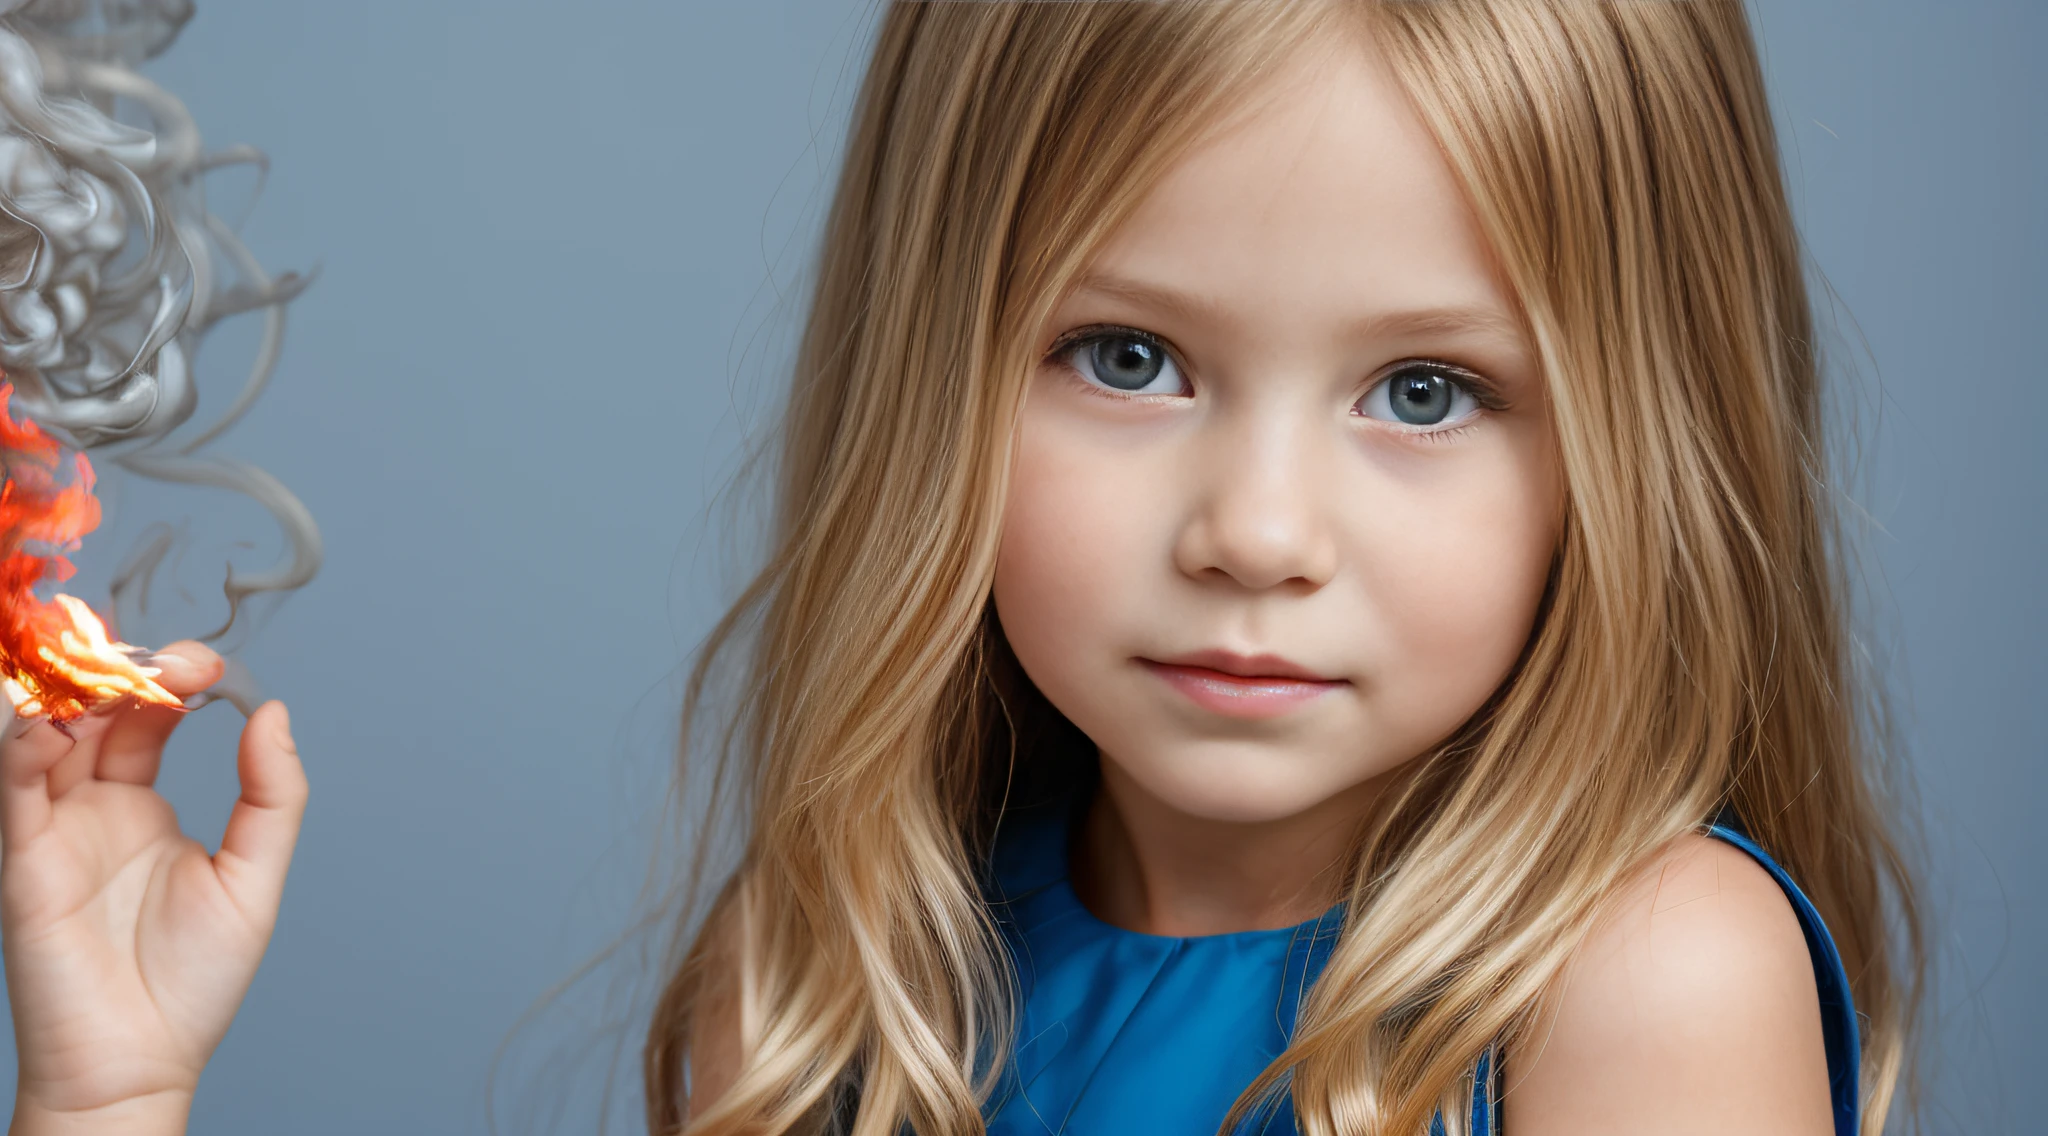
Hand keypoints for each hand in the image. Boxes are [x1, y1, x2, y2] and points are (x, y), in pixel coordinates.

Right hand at [2, 642, 306, 1129]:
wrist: (137, 1062)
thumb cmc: (193, 982)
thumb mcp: (254, 877)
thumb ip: (272, 796)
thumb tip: (273, 711)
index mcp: (144, 806)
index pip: (148, 716)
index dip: (174, 678)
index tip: (207, 667)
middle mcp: (92, 808)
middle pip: (93, 711)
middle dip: (127, 670)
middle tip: (171, 661)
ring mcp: (54, 828)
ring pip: (43, 733)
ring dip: (73, 691)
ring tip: (118, 672)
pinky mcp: (23, 859)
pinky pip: (15, 788)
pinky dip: (27, 746)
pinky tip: (59, 724)